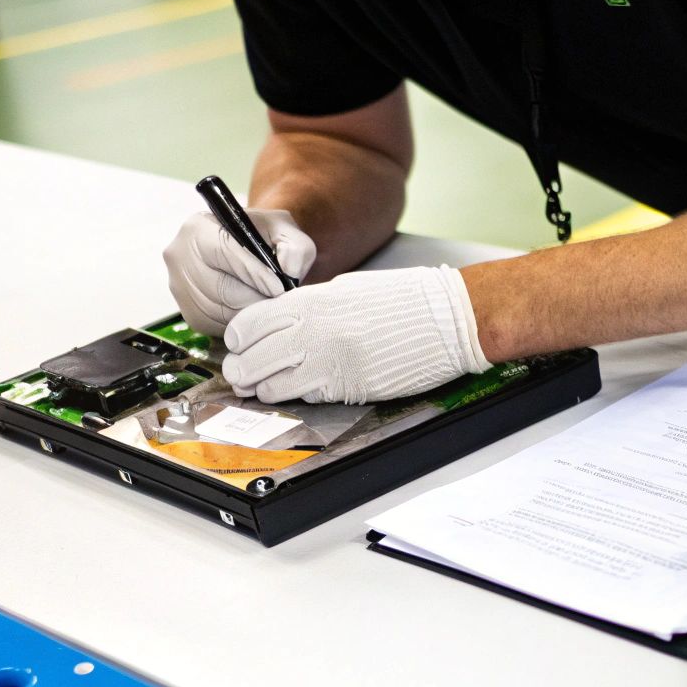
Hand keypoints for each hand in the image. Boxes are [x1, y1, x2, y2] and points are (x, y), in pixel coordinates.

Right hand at [163, 208, 317, 334]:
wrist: (246, 251)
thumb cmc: (264, 237)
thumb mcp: (284, 230)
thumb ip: (294, 245)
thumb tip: (289, 271)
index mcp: (198, 228)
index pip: (225, 252)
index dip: (254, 273)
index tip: (279, 287)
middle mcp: (179, 258)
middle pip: (222, 289)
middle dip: (256, 298)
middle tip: (281, 302)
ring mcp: (180, 289)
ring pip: (222, 313)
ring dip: (252, 314)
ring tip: (272, 307)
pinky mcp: (190, 316)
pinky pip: (219, 328)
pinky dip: (243, 325)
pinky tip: (256, 312)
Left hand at [221, 265, 489, 403]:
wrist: (448, 319)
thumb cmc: (406, 299)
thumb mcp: (347, 289)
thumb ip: (310, 306)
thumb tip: (284, 320)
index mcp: (312, 302)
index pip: (249, 324)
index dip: (238, 339)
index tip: (239, 344)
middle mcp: (313, 333)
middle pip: (251, 361)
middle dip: (241, 371)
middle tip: (242, 374)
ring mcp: (328, 364)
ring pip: (272, 387)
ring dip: (266, 389)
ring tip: (268, 386)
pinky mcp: (347, 390)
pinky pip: (307, 398)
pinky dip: (300, 395)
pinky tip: (307, 387)